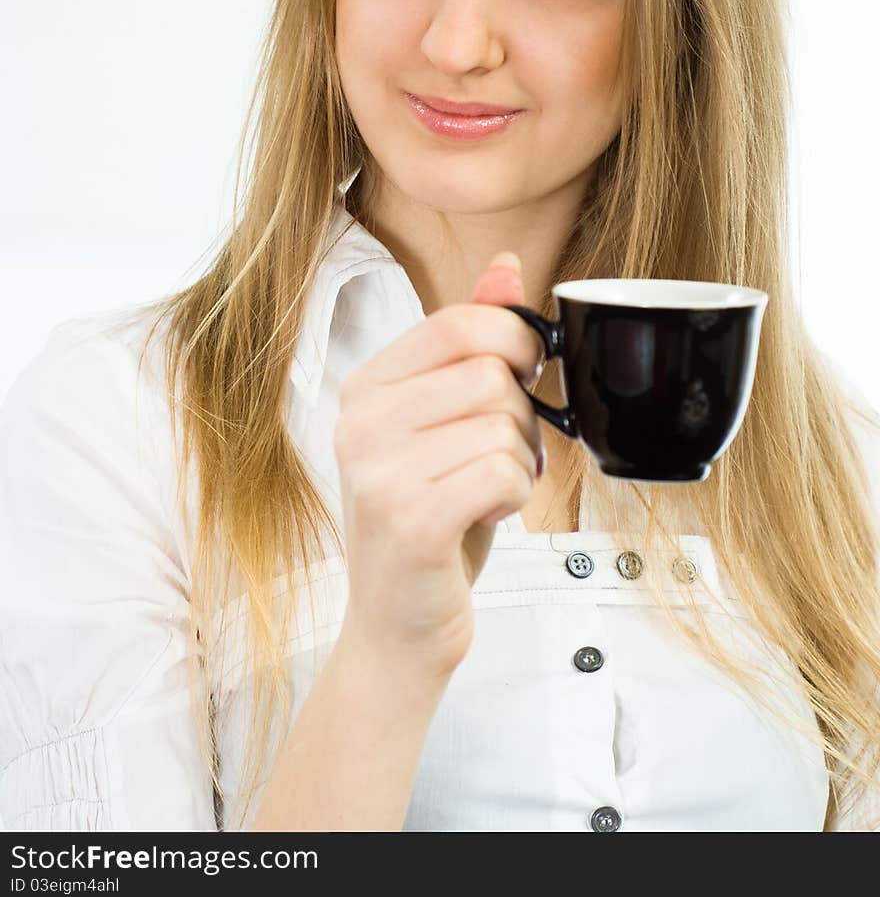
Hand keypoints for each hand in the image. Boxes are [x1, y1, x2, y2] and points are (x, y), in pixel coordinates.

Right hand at [333, 251, 542, 677]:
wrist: (398, 628)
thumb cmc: (430, 521)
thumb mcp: (447, 423)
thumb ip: (471, 342)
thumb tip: (504, 268)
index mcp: (366, 387)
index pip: (458, 321)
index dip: (514, 341)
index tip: (523, 374)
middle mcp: (359, 422)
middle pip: (490, 372)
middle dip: (521, 417)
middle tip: (498, 456)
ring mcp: (377, 471)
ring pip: (503, 423)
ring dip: (518, 463)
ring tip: (483, 492)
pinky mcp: (408, 519)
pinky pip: (502, 472)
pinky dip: (515, 496)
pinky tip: (484, 515)